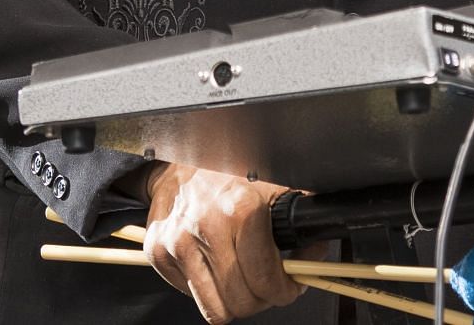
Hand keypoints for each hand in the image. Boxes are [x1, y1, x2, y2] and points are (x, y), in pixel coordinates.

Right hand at [138, 163, 301, 322]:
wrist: (180, 163)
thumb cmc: (228, 174)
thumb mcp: (272, 188)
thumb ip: (297, 223)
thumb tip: (316, 255)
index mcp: (241, 210)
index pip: (266, 279)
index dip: (285, 291)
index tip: (290, 286)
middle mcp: (207, 228)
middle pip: (242, 301)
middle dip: (262, 299)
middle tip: (268, 285)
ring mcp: (178, 243)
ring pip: (215, 309)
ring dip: (234, 301)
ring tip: (243, 280)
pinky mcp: (157, 252)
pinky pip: (190, 296)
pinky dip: (207, 289)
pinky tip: (216, 266)